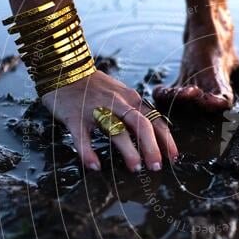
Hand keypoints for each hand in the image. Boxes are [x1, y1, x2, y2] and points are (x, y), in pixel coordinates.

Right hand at [41, 71, 177, 171]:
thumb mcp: (122, 94)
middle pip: (141, 125)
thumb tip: (155, 137)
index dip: (166, 140)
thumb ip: (137, 111)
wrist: (64, 69)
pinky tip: (94, 166)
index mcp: (131, 99)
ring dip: (128, 150)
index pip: (155, 120)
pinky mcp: (75, 116)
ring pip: (116, 129)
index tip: (173, 158)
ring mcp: (95, 109)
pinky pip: (82, 137)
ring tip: (135, 168)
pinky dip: (88, 152)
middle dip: (151, 147)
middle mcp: (117, 103)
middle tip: (156, 167)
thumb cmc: (95, 88)